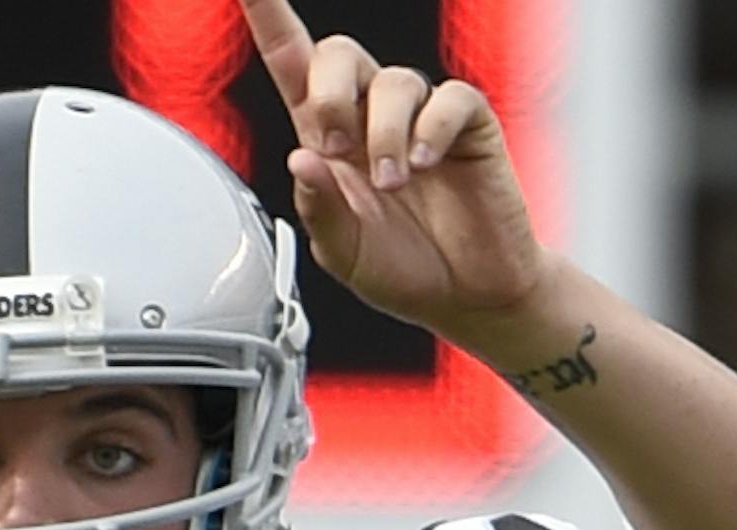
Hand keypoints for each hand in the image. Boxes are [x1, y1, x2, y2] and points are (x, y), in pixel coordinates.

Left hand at [237, 0, 549, 342]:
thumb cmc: (404, 270)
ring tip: (394, 182)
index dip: (269, 17)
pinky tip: (425, 163)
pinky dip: (433, 129)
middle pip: (338, 53)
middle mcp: (371, 116)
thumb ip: (318, 209)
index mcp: (329, 140)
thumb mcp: (344, 253)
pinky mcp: (466, 123)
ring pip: (393, 80)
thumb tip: (302, 159)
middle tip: (337, 147)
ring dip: (385, 134)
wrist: (466, 295)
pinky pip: (448, 98)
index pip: (291, 63)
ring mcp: (419, 114)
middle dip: (330, 94)